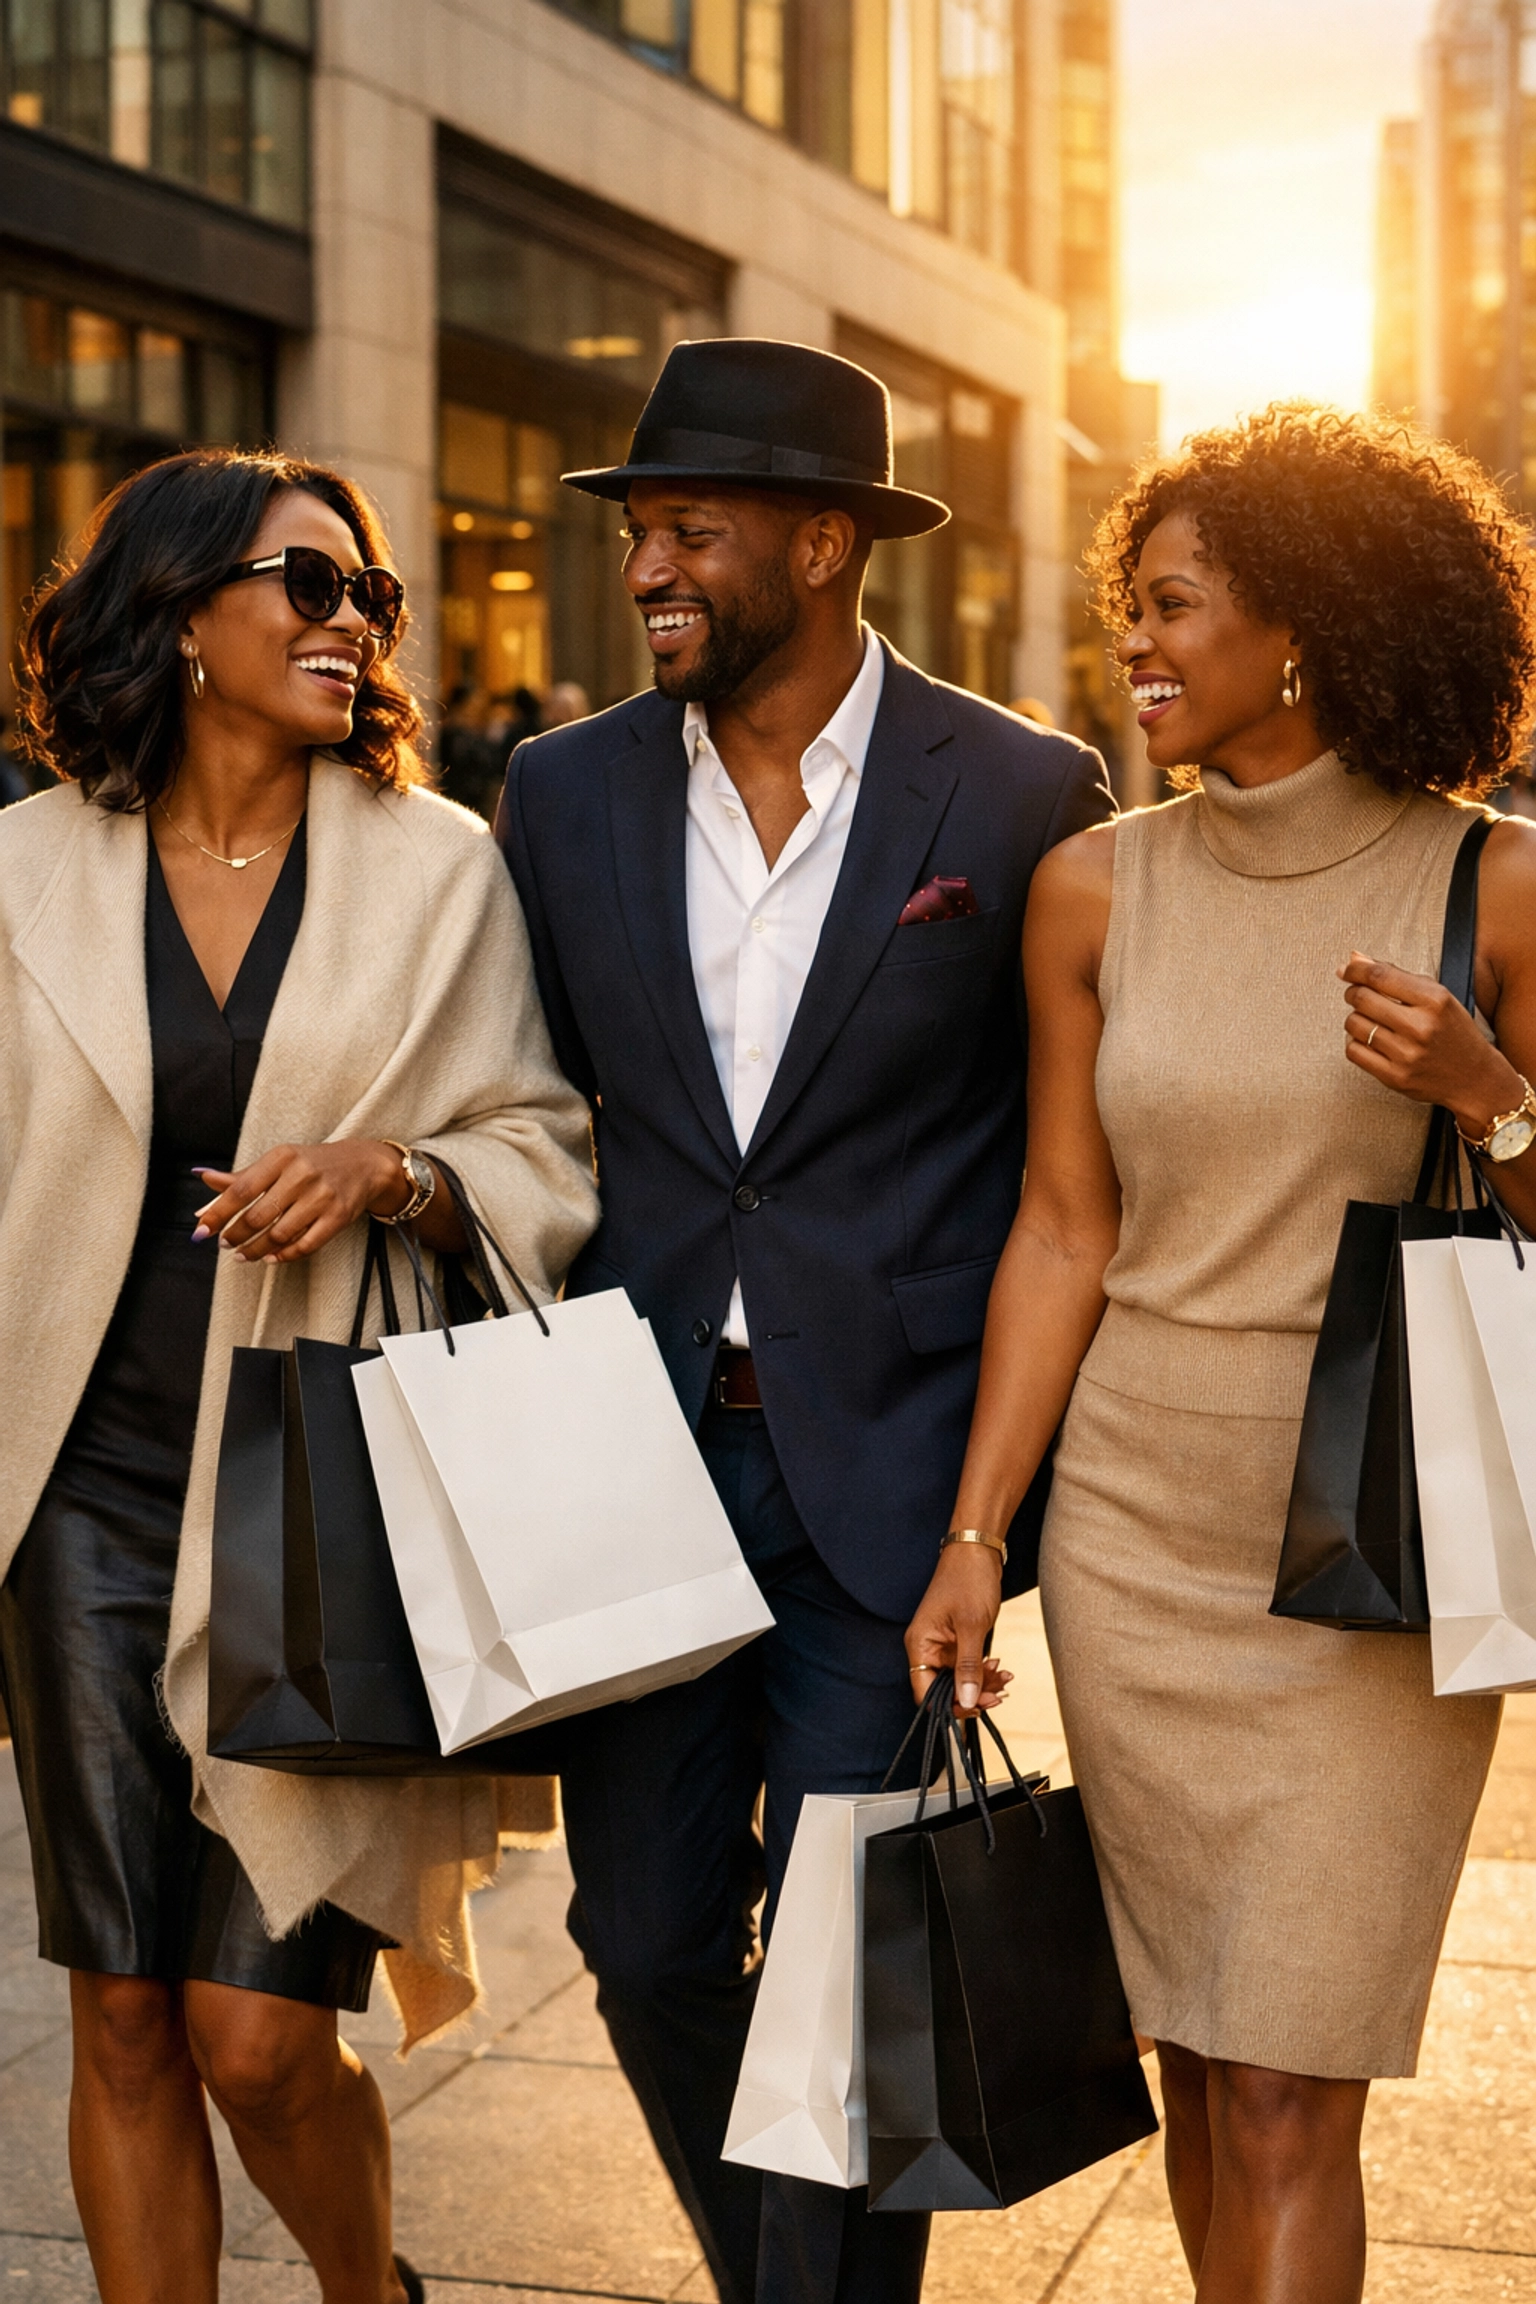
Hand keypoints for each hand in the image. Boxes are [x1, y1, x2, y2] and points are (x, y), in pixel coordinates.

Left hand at [192, 1140, 409, 1263]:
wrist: (363, 1165)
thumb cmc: (313, 1164)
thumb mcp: (278, 1162)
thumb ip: (242, 1176)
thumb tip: (204, 1179)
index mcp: (282, 1157)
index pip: (242, 1188)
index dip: (218, 1212)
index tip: (202, 1229)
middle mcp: (302, 1175)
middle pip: (258, 1215)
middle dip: (236, 1235)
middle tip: (225, 1243)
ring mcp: (322, 1197)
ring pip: (279, 1234)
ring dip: (255, 1250)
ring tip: (243, 1254)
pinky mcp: (338, 1218)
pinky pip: (304, 1245)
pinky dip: (283, 1255)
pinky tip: (271, 1257)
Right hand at [904, 1544, 1011, 1716]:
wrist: (977, 1550)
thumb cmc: (969, 1580)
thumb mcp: (972, 1626)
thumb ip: (968, 1667)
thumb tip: (966, 1702)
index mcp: (919, 1644)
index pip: (924, 1692)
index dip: (949, 1706)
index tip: (976, 1708)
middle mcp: (926, 1647)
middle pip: (942, 1689)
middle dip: (970, 1695)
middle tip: (997, 1695)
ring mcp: (941, 1644)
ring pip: (958, 1679)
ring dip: (980, 1684)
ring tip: (1004, 1680)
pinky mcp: (955, 1640)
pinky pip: (966, 1666)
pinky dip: (982, 1670)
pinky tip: (1000, 1668)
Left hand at [1340, 952, 1526, 1138]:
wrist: (1474, 1077)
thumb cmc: (1454, 1033)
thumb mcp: (1438, 997)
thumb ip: (1397, 976)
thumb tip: (1356, 959)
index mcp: (1435, 1001)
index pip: (1380, 976)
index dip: (1356, 969)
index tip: (1347, 969)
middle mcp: (1420, 1027)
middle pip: (1362, 998)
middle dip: (1354, 992)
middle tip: (1359, 994)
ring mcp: (1406, 1054)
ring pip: (1354, 1024)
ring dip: (1355, 1017)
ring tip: (1370, 1019)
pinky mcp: (1394, 1077)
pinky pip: (1354, 1051)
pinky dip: (1355, 1041)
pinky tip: (1369, 1039)